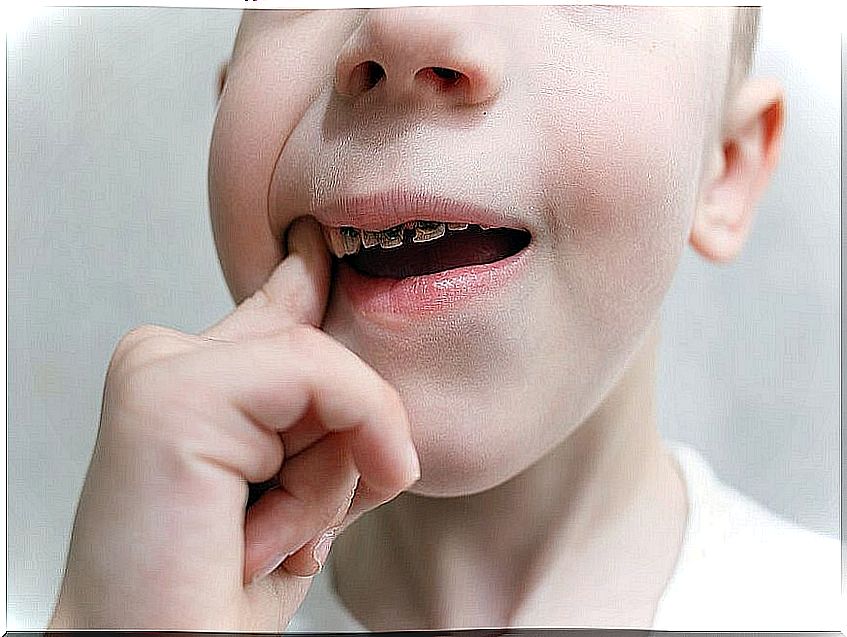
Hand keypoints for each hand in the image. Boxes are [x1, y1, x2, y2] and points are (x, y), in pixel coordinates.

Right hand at [47, 217, 419, 630]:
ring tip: (259, 542)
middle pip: (322, 350)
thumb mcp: (293, 493)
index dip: (306, 275)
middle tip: (280, 532)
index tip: (317, 245)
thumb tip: (358, 370)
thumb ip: (318, 419)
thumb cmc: (213, 594)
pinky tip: (277, 527)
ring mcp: (164, 368)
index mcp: (194, 382)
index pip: (276, 309)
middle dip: (342, 448)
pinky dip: (332, 454)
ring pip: (324, 367)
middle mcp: (170, 361)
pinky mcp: (171, 390)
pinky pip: (317, 377)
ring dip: (326, 479)